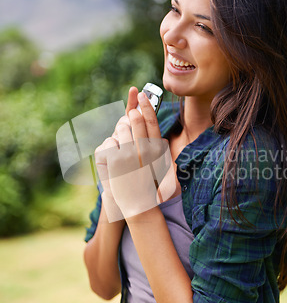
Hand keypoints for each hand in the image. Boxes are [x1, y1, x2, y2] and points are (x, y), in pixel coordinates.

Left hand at [97, 91, 174, 220]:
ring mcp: (129, 155)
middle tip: (130, 113)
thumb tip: (159, 139)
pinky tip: (112, 162)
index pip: (152, 123)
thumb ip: (159, 153)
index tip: (142, 94)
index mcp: (156, 150)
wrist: (139, 207)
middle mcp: (144, 151)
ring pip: (120, 131)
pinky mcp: (116, 161)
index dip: (147, 107)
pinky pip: (109, 143)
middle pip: (136, 122)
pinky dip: (108, 149)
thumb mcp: (161, 169)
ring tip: (121, 152)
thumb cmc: (150, 189)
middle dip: (132, 115)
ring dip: (119, 135)